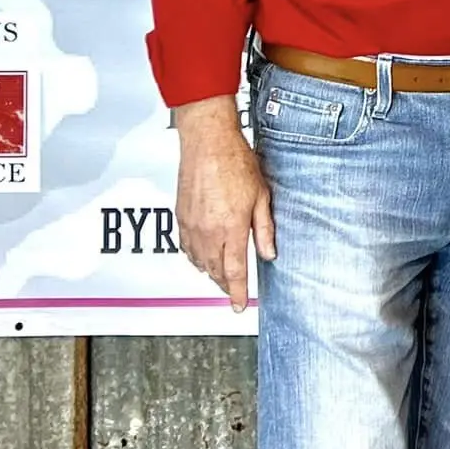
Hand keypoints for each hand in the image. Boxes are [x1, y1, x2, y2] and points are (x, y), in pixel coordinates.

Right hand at [173, 96, 274, 312]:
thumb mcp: (261, 196)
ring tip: (221, 275)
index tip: (238, 306)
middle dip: (224, 284)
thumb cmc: (235, 162)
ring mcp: (192, 225)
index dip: (237, 292)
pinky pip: (186, 248)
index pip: (235, 271)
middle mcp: (208, 231)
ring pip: (199, 261)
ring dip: (210, 272)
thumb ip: (264, 228)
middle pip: (215, 270)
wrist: (208, 143)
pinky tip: (202, 256)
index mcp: (231, 228)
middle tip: (233, 290)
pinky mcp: (181, 217)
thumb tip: (268, 253)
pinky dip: (195, 257)